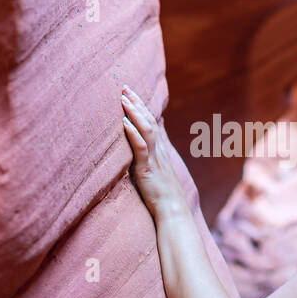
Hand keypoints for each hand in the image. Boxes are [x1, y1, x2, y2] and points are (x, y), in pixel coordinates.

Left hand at [120, 84, 189, 216]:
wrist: (173, 210)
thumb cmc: (163, 194)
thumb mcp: (155, 171)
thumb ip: (147, 157)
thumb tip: (137, 148)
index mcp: (159, 150)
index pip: (151, 122)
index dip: (141, 107)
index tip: (130, 93)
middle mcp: (158, 150)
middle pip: (149, 120)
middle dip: (137, 102)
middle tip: (124, 87)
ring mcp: (154, 158)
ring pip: (146, 129)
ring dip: (134, 112)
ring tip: (123, 99)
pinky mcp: (147, 169)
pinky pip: (141, 147)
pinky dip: (133, 133)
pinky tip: (124, 122)